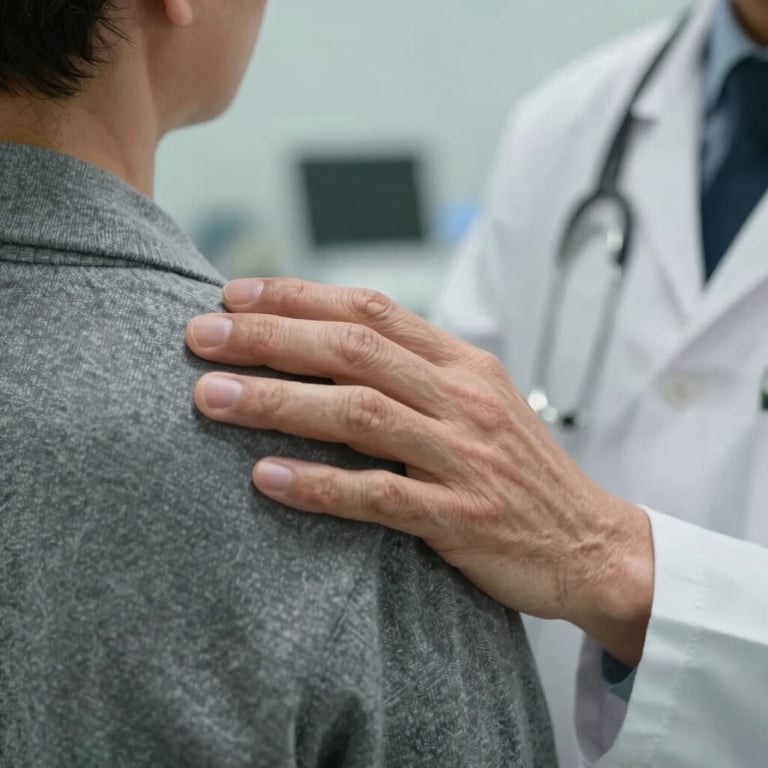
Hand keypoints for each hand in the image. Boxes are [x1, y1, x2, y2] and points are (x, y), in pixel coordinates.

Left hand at [186, 278, 653, 665]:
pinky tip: (266, 479)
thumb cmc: (518, 468)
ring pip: (359, 414)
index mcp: (463, 363)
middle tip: (202, 335)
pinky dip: (320, 486)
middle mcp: (463, 397)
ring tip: (211, 397)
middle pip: (355, 350)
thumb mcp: (478, 401)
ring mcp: (464, 456)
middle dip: (270, 337)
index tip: (235, 295)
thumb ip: (416, 372)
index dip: (300, 297)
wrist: (590, 542)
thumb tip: (333, 345)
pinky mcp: (462, 517)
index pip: (372, 310)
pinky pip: (380, 495)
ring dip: (279, 402)